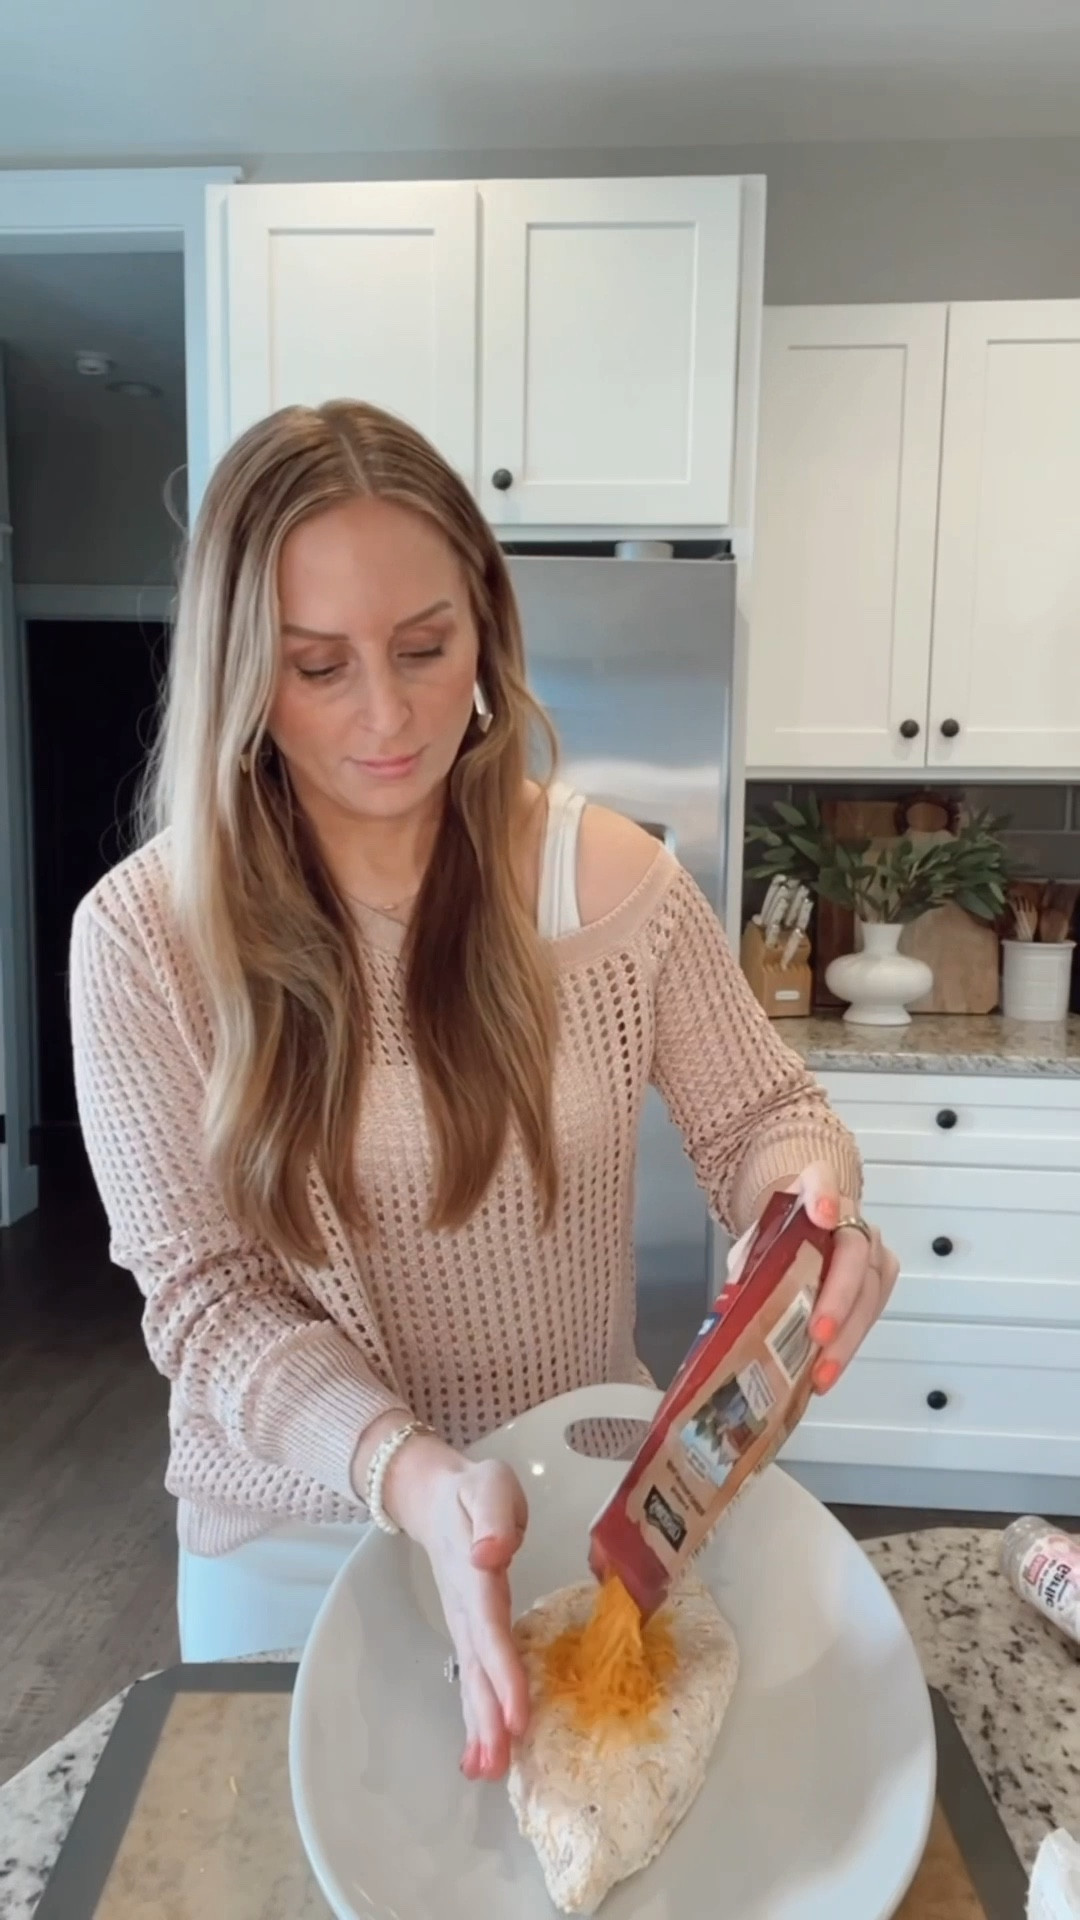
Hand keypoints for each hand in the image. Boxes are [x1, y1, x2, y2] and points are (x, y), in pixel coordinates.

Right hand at [384, 1434, 530, 1781]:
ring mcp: (463, 1622)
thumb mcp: (488, 1486)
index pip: (490, 1631)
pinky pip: (473, 1677)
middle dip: (488, 1718)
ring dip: (480, 1726)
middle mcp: (466, 1608)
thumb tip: (489, 1553)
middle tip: (497, 1767)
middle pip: (476, 1668)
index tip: (517, 1717)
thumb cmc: (473, 1490)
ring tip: (488, 1772)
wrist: (434, 1493)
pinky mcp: (469, 1629)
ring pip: (471, 1680)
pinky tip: (481, 1754)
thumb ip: (493, 1516)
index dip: (503, 1674)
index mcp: (475, 1576)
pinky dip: (476, 1716)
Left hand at [727, 1163, 897, 1393]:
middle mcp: (849, 1214)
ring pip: (870, 1288)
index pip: (821, 1180)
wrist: (802, 1228)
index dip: (823, 1196)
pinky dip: (851, 1343)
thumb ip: (748, 1264)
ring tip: (822, 1371)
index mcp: (812, 1190)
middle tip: (819, 1333)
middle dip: (838, 1295)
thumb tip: (734, 1312)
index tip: (822, 1217)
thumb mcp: (756, 1242)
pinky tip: (828, 1369)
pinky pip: (874, 1309)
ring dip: (848, 1333)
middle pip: (853, 1250)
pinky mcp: (881, 1275)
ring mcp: (871, 1245)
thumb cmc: (778, 1236)